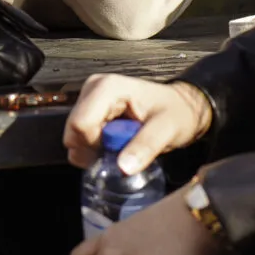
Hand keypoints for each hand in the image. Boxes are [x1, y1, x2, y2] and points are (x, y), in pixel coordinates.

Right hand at [64, 74, 212, 174]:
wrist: (180, 108)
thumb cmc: (176, 113)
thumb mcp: (167, 129)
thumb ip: (146, 146)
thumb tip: (123, 167)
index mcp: (108, 88)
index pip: (81, 124)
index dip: (95, 146)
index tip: (118, 152)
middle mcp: (93, 89)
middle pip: (73, 130)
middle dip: (93, 149)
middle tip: (121, 152)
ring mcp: (89, 98)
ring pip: (74, 135)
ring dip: (94, 149)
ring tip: (121, 146)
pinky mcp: (90, 108)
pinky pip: (80, 136)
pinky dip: (94, 146)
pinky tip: (114, 144)